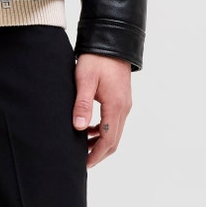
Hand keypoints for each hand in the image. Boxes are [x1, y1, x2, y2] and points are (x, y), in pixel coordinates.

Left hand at [72, 52, 132, 167]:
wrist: (112, 43)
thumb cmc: (96, 60)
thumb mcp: (85, 80)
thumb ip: (83, 104)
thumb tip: (80, 128)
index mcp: (116, 106)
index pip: (108, 140)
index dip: (96, 154)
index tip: (84, 164)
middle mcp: (124, 108)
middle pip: (114, 140)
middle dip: (100, 153)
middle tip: (83, 161)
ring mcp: (125, 104)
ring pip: (115, 132)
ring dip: (101, 143)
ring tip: (83, 147)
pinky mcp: (122, 99)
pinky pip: (115, 122)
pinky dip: (104, 131)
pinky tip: (90, 129)